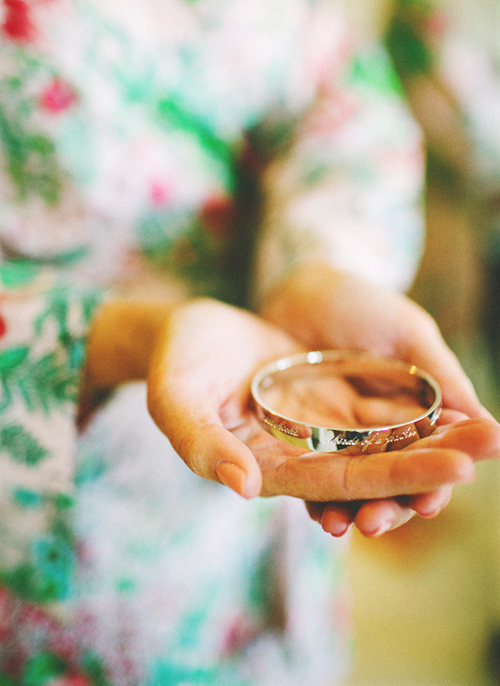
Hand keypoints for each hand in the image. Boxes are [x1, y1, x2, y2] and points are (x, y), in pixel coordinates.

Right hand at [146, 298, 498, 509]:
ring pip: (382, 438)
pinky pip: (374, 406)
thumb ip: (202, 442)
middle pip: (376, 463)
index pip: (340, 481)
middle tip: (493, 445)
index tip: (453, 470)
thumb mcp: (177, 400)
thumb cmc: (174, 367)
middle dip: (434, 459)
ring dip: (434, 436)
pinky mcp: (325, 396)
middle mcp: (301, 454)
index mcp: (269, 467)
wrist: (186, 331)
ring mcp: (316, 426)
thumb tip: (244, 486)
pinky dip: (412, 409)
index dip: (396, 476)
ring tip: (489, 430)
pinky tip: (453, 403)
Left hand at [260, 264, 498, 534]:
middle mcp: (383, 430)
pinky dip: (314, 492)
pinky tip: (314, 510)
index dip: (433, 480)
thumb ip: (442, 377)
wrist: (303, 286)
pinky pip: (310, 469)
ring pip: (353, 482)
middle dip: (390, 504)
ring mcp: (341, 436)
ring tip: (343, 524)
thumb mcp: (407, 333)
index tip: (429, 500)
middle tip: (376, 521)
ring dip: (352, 507)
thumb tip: (489, 426)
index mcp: (416, 409)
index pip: (433, 456)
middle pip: (393, 479)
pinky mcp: (303, 435)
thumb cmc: (362, 302)